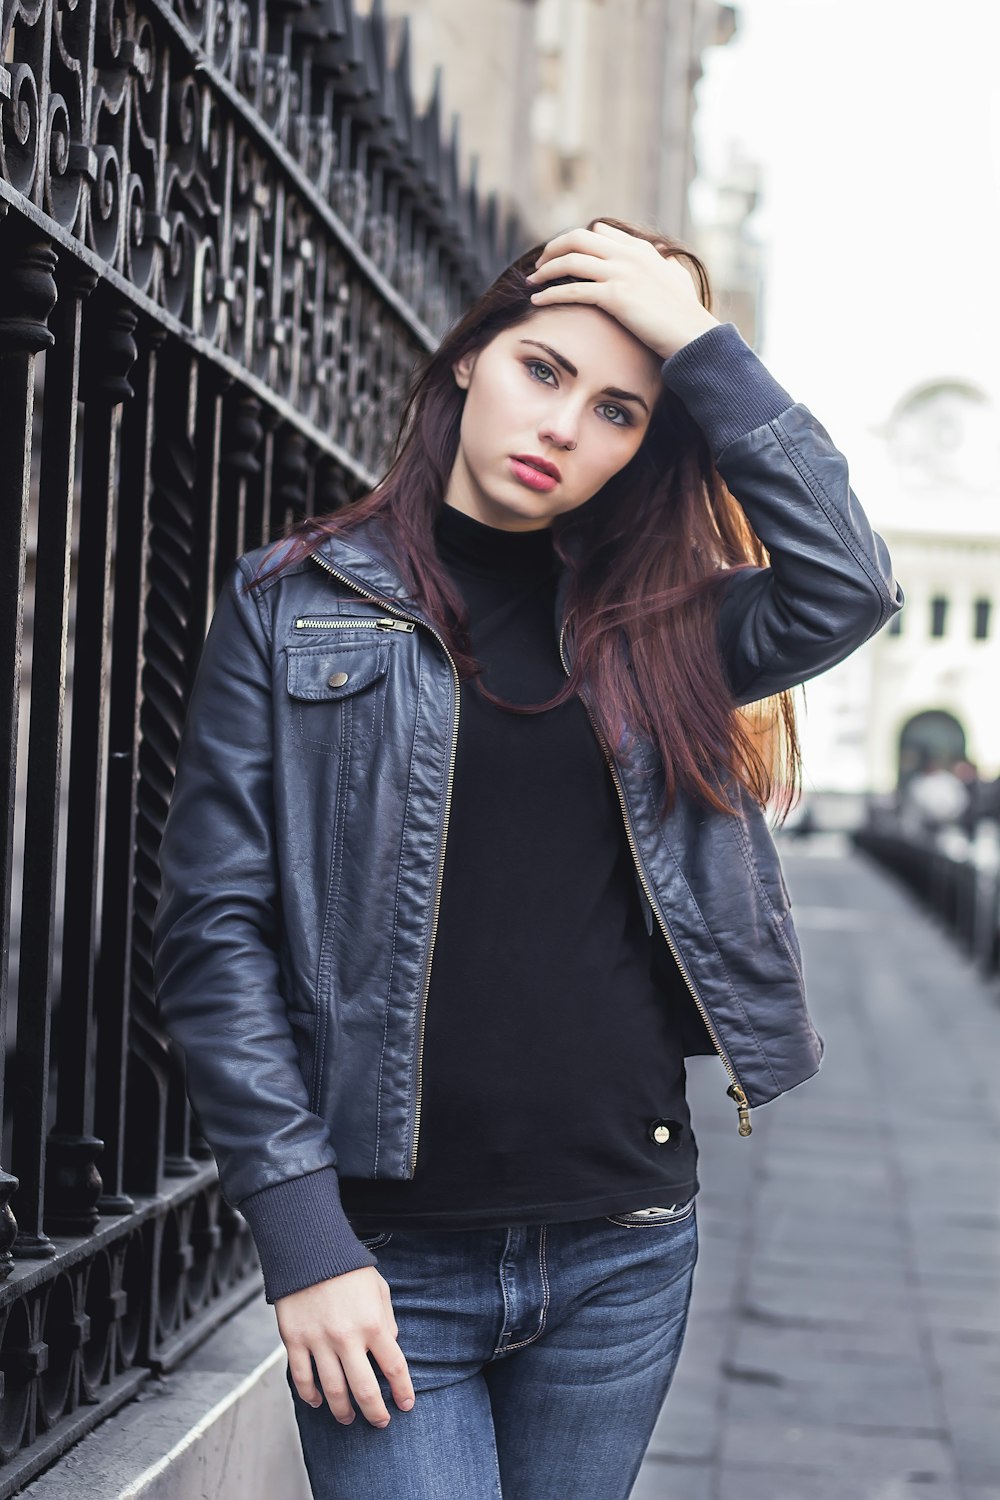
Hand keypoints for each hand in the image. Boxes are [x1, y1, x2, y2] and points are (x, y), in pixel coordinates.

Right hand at [276, 1266, 414, 1427]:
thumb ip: (387, 1319)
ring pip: (333, 1391)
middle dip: (375, 1413)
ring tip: (348, 1418)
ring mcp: (319, 1341)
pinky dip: (311, 1397)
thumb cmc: (347, 1267)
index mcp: (373, 1323)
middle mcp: (348, 1337)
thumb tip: (390, 1346)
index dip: (403, 1391)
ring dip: (343, 1411)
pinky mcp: (295, 1340)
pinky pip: (302, 1379)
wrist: (308, 1249)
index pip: (395, 1368)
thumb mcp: (379, 1288)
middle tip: (380, 1422)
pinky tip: (319, 1402)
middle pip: (365, 1390)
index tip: (406, 1405)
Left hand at [525, 222, 719, 359]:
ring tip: (531, 281)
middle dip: (552, 249)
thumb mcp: (678, 280)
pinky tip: (537, 300)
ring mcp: (621, 273)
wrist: (693, 334)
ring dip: (545, 270)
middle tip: (539, 265)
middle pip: (577, 239)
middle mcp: (628, 255)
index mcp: (640, 250)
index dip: (575, 242)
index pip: (599, 232)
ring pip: (570, 260)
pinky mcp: (615, 296)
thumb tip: (666, 260)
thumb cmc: (686, 314)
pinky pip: (573, 290)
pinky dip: (550, 293)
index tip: (560, 255)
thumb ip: (667, 266)